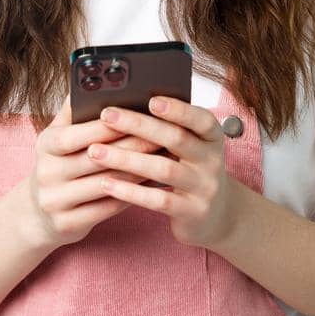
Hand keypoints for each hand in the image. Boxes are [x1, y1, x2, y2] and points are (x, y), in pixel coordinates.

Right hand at [20, 94, 168, 251]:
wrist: (36, 214)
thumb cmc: (58, 166)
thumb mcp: (57, 136)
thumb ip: (74, 110)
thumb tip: (91, 77)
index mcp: (46, 145)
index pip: (81, 132)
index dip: (112, 125)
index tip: (142, 114)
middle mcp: (47, 172)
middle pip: (97, 157)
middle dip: (133, 146)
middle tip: (164, 136)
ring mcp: (55, 200)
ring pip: (105, 184)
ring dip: (137, 172)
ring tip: (164, 160)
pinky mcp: (67, 224)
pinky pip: (107, 209)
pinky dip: (132, 196)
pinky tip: (153, 186)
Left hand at [86, 95, 242, 249]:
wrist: (219, 215)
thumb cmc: (193, 171)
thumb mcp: (192, 149)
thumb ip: (170, 130)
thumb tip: (126, 106)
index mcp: (213, 138)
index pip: (202, 119)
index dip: (179, 109)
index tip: (151, 99)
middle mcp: (212, 161)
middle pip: (177, 138)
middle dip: (139, 125)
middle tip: (107, 115)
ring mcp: (205, 188)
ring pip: (163, 169)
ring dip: (126, 159)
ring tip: (95, 151)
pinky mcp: (192, 212)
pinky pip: (158, 200)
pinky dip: (131, 191)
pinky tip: (106, 183)